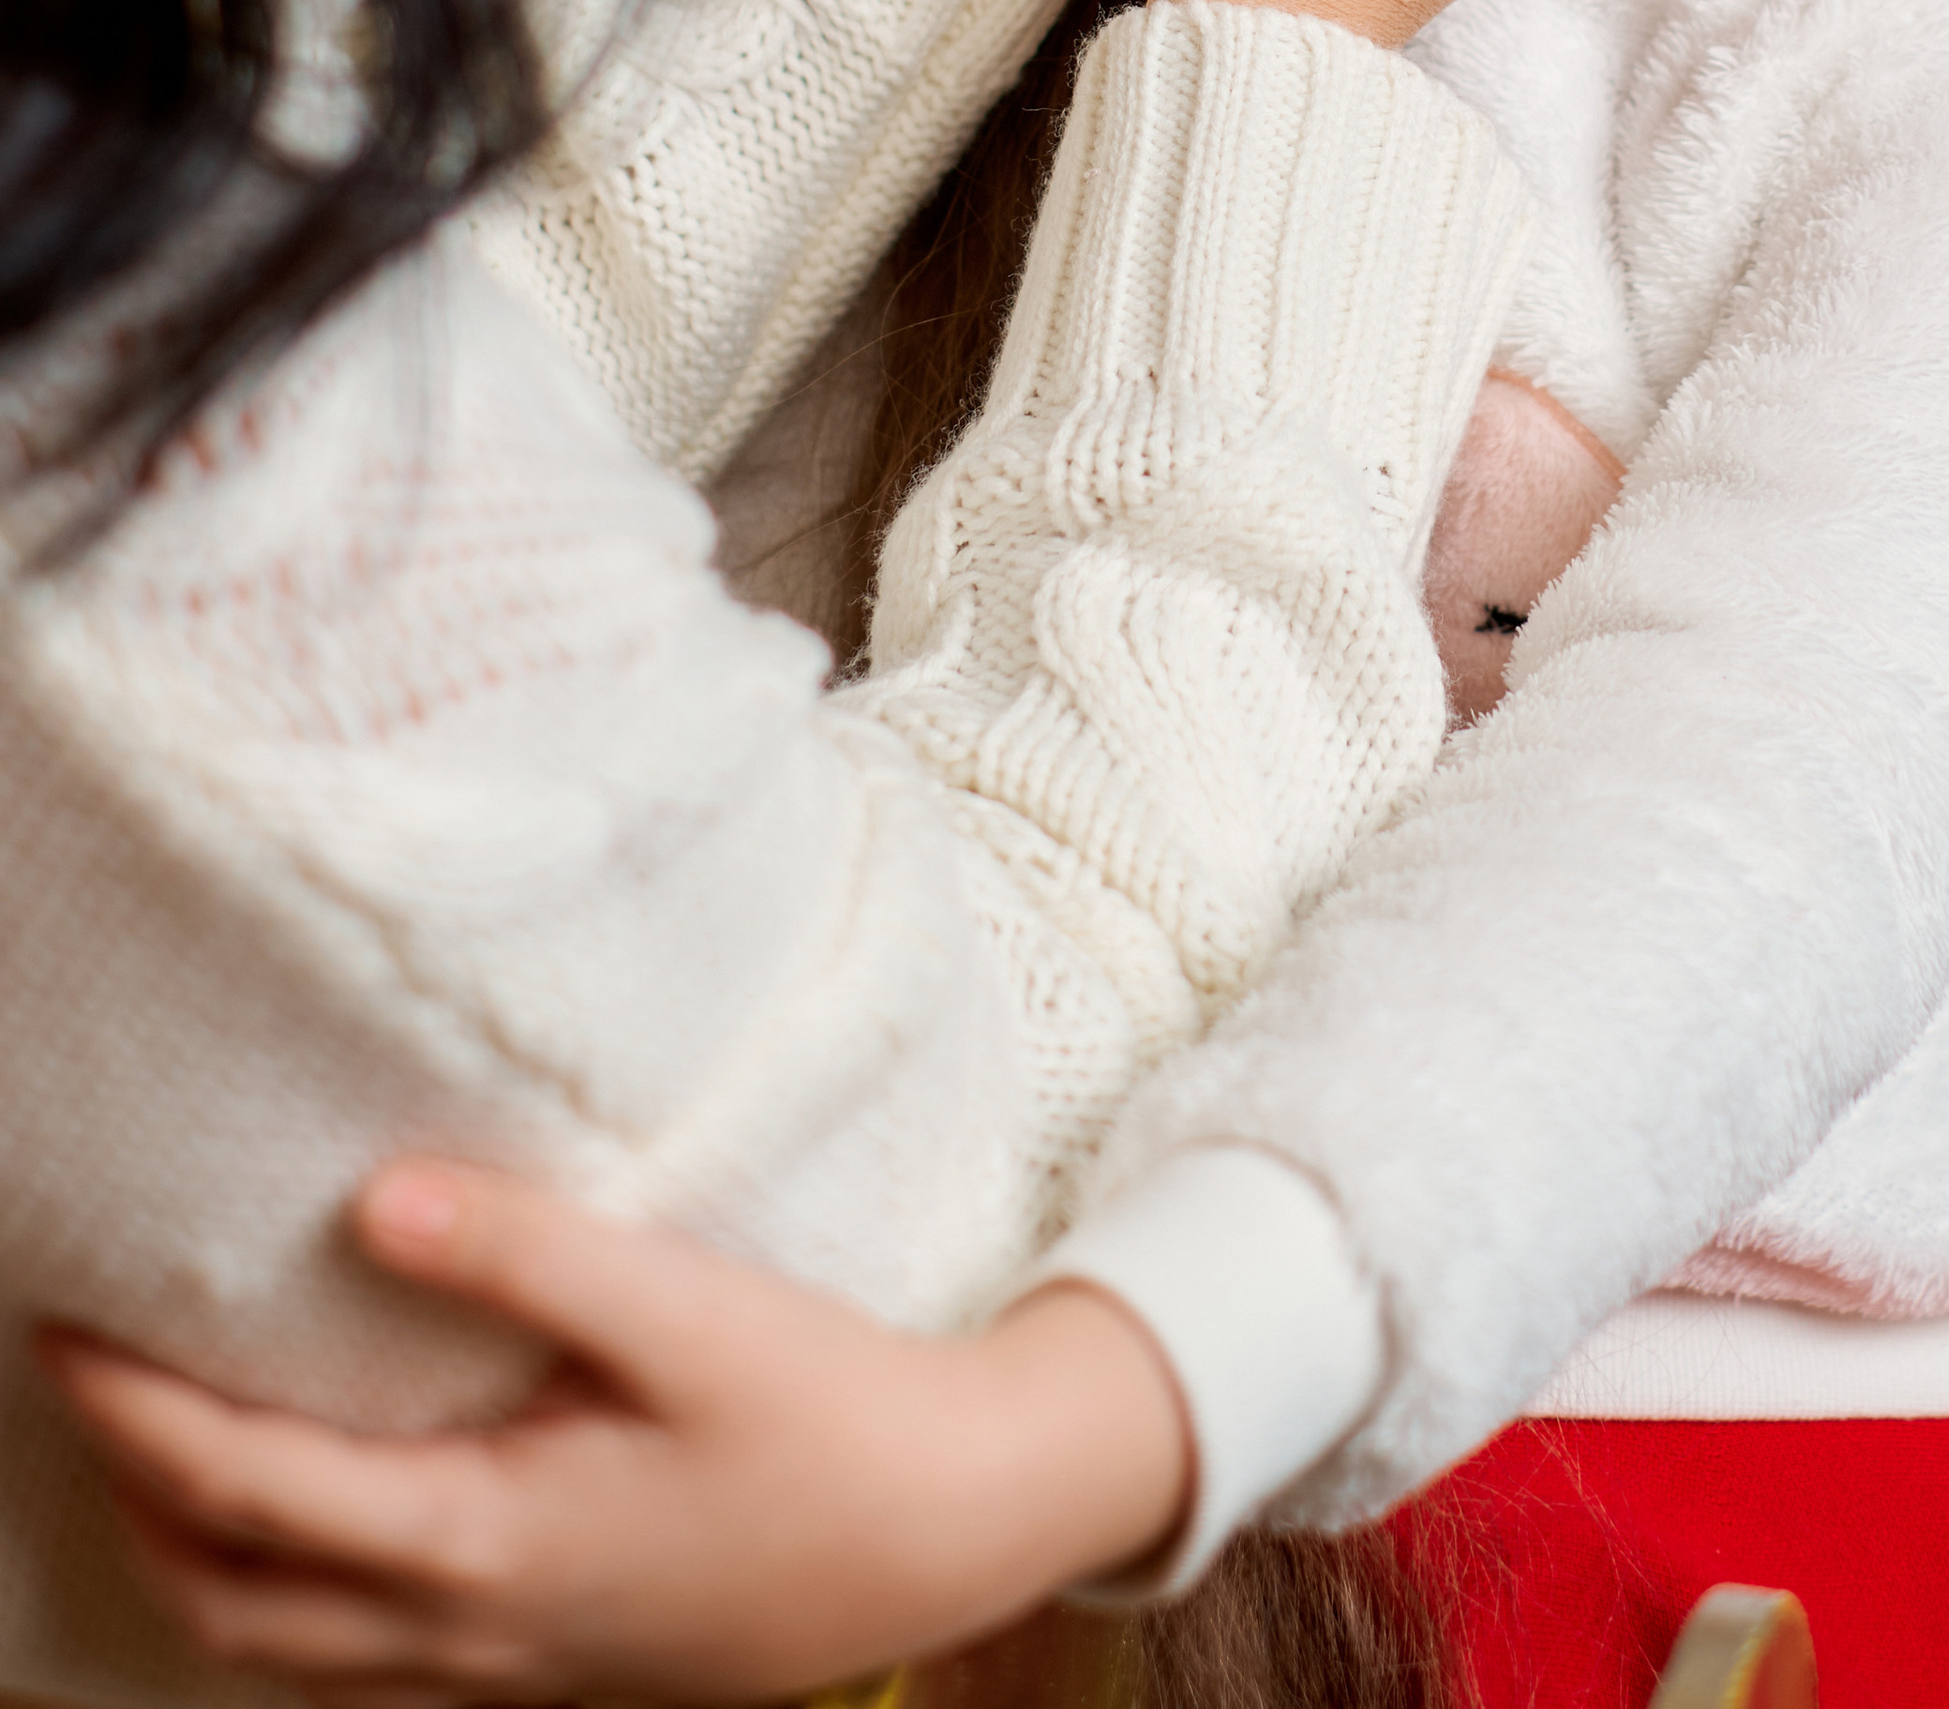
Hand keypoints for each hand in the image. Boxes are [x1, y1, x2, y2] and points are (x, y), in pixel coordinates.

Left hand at [38, 1162, 1189, 1706]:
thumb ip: (526, 1254)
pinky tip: (313, 1504)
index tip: (61, 1320)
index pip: (240, 1490)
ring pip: (280, 1646)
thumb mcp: (688, 1311)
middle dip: (129, 1497)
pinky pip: (358, 1651)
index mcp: (481, 1541)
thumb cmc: (829, 1416)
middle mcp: (466, 1626)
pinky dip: (283, 1586)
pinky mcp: (547, 1653)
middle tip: (86, 1374)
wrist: (949, 1531)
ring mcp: (504, 1659)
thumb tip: (370, 1199)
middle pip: (224, 1597)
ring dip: (195, 1551)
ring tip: (161, 1438)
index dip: (131, 1411)